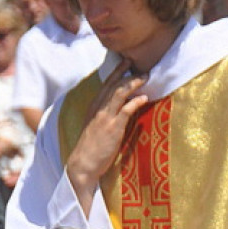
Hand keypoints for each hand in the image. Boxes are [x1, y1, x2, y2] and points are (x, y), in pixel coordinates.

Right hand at [66, 60, 148, 215]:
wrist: (83, 164)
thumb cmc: (91, 150)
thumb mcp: (96, 129)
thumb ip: (105, 119)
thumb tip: (118, 113)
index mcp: (93, 108)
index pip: (105, 85)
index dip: (116, 73)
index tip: (125, 63)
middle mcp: (98, 109)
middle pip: (112, 85)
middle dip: (125, 73)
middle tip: (139, 65)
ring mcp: (105, 118)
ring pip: (119, 93)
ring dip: (133, 84)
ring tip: (145, 78)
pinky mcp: (112, 128)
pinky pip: (125, 110)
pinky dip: (135, 102)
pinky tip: (144, 98)